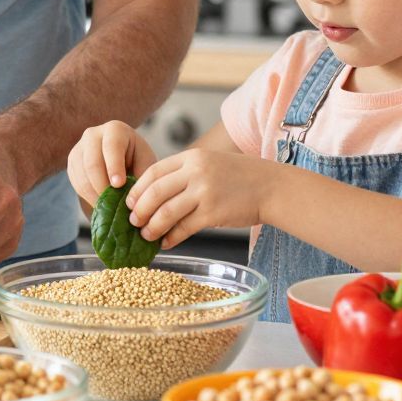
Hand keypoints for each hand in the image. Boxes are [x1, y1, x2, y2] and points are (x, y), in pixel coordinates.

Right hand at [66, 120, 157, 202]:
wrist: (122, 159)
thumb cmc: (137, 161)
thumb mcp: (146, 164)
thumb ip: (142, 176)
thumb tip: (133, 198)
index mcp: (115, 130)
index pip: (112, 147)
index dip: (114, 167)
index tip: (119, 185)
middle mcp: (93, 134)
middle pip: (92, 163)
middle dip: (102, 186)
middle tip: (113, 204)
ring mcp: (79, 147)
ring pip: (82, 175)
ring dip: (94, 194)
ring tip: (108, 207)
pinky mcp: (72, 162)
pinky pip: (76, 182)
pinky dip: (87, 196)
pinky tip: (99, 203)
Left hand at [127, 150, 274, 250]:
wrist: (271, 187)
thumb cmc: (240, 178)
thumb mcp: (210, 164)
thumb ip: (185, 174)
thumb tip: (155, 194)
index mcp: (192, 157)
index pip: (153, 172)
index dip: (137, 190)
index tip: (130, 203)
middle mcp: (196, 172)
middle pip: (154, 192)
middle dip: (139, 210)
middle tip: (133, 222)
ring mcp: (204, 192)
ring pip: (166, 212)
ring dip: (151, 227)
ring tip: (146, 235)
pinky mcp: (213, 213)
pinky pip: (183, 228)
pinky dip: (171, 237)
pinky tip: (166, 242)